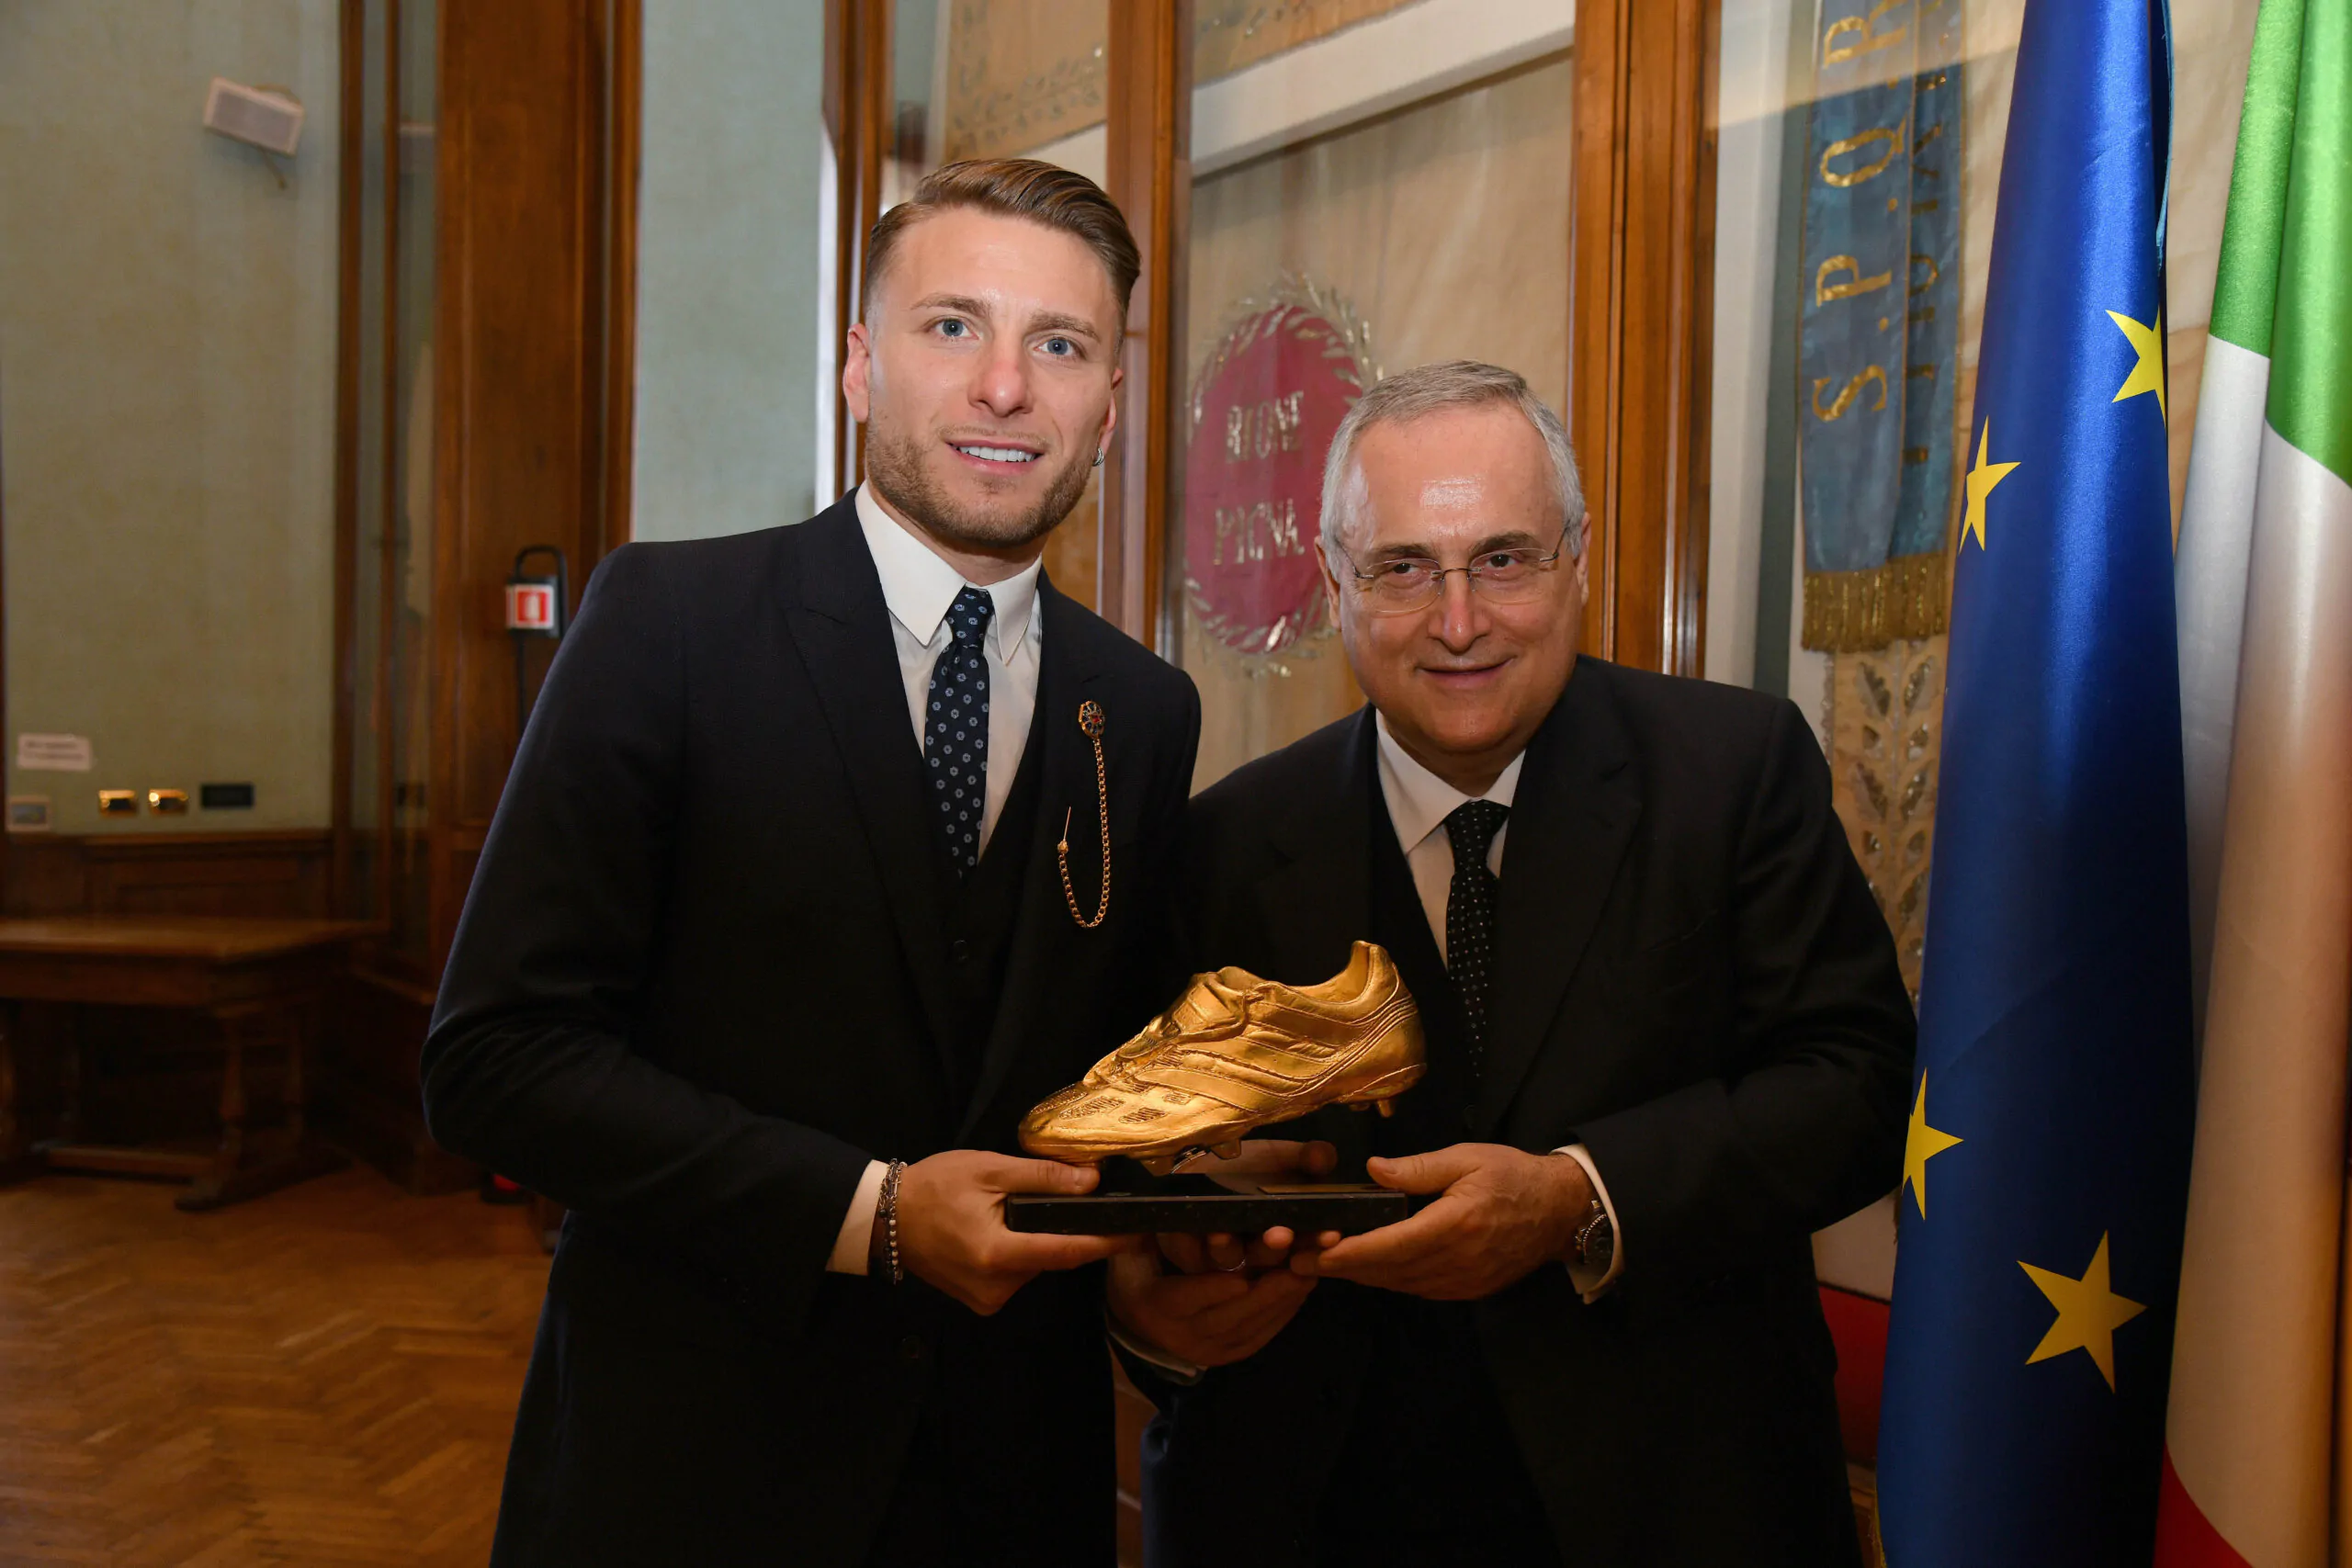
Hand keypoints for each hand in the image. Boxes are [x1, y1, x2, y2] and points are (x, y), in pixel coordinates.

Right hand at [893, 1150, 1129, 1315]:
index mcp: (998, 1254)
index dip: (1106, 1244)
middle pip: (1053, 1258)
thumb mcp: (989, 1170)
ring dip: (1039, 1241)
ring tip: (1015, 1210)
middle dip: (1064, 1231)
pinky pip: (1016, 1275)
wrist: (885, 1218)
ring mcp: (987, 1300)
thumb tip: (1092, 1181)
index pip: (1067, 1252)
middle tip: (1067, 1199)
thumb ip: (1042, 1177)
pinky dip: (1020, 1252)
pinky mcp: (980, 1301)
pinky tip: (1002, 1230)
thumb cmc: (935, 1187)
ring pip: (1035, 1267)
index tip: (1138, 1234)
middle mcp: (996, 1287)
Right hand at [1107, 1244, 1316, 1367]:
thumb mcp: (1134, 1249)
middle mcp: (1180, 1335)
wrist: (1140, 1315)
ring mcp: (1207, 1350)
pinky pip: (1259, 1336)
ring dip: (1281, 1302)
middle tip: (1295, 1270)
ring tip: (1307, 1274)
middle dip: (1264, 1294)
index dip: (1212, 1290)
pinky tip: (1301, 1290)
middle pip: (1225, 1317)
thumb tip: (1166, 1211)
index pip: (1183, 1298)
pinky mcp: (1229, 1354)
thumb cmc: (1141, 1267)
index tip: (1242, 1278)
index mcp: (1153, 1305)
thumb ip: (1148, 1233)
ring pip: (1248, 1328)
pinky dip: (1283, 1314)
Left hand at [1165, 1138, 1338, 1273]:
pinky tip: (1190, 1231)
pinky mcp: (1187, 1251)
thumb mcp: (1281, 1156)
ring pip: (1228, 1260)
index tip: (1330, 1235)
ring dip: (1228, 1249)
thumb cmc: (1249, 1162)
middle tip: (1282, 1236)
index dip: (1318, 1241)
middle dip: (1274, 1249)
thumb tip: (1323, 1158)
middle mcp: (1256, 1251)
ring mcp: (1222, 1254)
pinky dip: (1189, 1244)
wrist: (1204, 1157)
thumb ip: (1307, 1158)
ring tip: (1223, 1235)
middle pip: (1269, 1259)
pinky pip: (1188, 1255)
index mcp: (1285, 1233)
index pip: (1307, 1245)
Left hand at [1294, 1144, 1589, 1300]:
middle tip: (1299, 1260)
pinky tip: (1370, 1267)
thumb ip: (1417, 1168)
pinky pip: (1418, 1288)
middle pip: (1386, 1272)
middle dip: (1341, 1268)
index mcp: (1453, 1225)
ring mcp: (1462, 1282)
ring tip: (1326, 1262)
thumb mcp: (1466, 1158)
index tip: (1313, 1253)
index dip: (1346, 1254)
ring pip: (1399, 1284)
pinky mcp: (1468, 1290)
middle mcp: (1455, 1261)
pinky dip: (1390, 1279)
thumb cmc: (1512, 1175)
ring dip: (1362, 1276)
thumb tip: (1373, 1170)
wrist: (1560, 1210)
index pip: (1388, 1246)